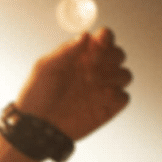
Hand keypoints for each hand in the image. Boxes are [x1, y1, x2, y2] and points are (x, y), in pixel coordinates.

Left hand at [14, 29, 131, 141]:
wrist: (37, 125)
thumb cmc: (37, 93)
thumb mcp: (46, 67)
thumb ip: (66, 51)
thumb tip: (85, 35)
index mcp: (82, 56)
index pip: (104, 39)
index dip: (106, 37)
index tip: (101, 41)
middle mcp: (96, 70)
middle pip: (119, 55)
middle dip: (111, 56)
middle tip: (93, 63)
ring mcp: (102, 89)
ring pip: (125, 75)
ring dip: (115, 74)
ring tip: (92, 81)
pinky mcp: (107, 108)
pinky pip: (124, 98)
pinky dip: (118, 94)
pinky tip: (102, 94)